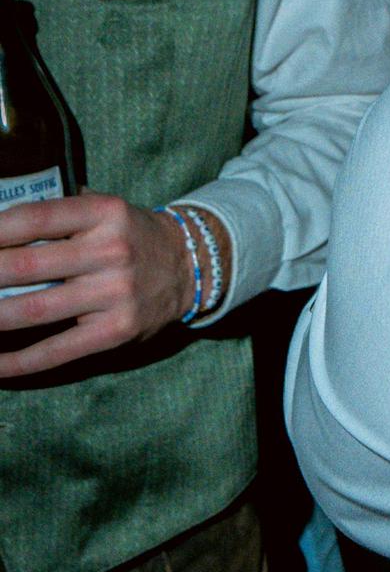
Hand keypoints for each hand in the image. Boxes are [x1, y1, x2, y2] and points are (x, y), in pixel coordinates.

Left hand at [0, 194, 219, 376]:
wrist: (190, 265)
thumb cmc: (130, 235)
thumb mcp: (105, 210)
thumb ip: (60, 211)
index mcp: (104, 213)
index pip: (35, 217)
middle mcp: (111, 251)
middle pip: (24, 266)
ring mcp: (115, 294)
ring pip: (32, 310)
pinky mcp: (116, 331)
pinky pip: (56, 350)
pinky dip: (17, 361)